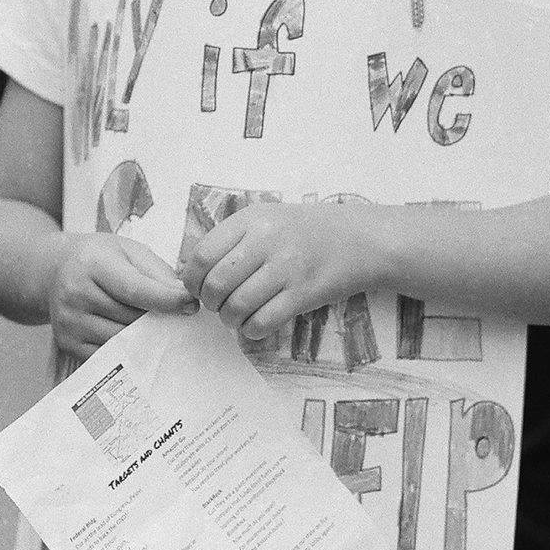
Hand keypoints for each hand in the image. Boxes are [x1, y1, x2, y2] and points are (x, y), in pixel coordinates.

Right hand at [47, 235, 197, 362]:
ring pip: (123, 340)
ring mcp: (69, 322)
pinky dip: (127, 350)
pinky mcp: (68, 343)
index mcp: (91, 263)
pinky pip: (109, 356)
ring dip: (144, 337)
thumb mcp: (128, 250)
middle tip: (174, 315)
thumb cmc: (99, 258)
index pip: (135, 289)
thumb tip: (183, 299)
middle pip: (131, 318)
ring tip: (152, 324)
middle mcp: (75, 293)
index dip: (166, 300)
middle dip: (157, 318)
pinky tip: (133, 337)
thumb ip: (157, 272)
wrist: (55, 270)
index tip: (191, 305)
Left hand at [182, 202, 391, 338]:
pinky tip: (254, 324)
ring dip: (229, 320)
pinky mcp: (304, 294)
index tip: (198, 289)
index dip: (192, 280)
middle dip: (210, 303)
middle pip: (217, 284)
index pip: (202, 255)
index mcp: (250, 220)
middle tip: (217, 305)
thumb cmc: (303, 231)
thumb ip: (230, 238)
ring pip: (237, 307)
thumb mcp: (264, 218)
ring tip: (235, 317)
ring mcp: (286, 268)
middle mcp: (266, 241)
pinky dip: (251, 330)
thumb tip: (192, 269)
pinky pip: (263, 322)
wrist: (356, 239)